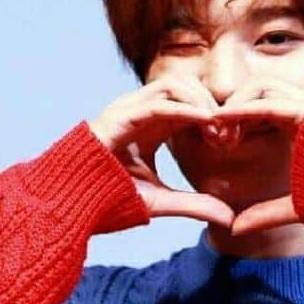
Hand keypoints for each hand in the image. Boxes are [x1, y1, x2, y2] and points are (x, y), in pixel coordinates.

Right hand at [89, 75, 235, 227]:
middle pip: (186, 85)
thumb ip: (195, 205)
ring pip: (174, 84)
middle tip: (229, 134)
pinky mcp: (118, 117)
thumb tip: (230, 219)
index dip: (214, 115)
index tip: (232, 141)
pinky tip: (207, 119)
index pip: (190, 103)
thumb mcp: (161, 202)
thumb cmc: (108, 200)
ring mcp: (128, 110)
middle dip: (212, 103)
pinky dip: (185, 108)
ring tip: (218, 127)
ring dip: (200, 100)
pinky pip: (158, 103)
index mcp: (153, 125)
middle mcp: (141, 111)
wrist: (71, 206)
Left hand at [217, 77, 303, 234]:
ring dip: (235, 104)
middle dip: (233, 106)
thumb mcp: (292, 207)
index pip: (264, 106)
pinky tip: (223, 120)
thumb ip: (264, 213)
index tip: (217, 142)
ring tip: (217, 130)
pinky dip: (243, 108)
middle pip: (260, 88)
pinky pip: (269, 101)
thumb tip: (234, 229)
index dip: (238, 118)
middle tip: (213, 135)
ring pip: (262, 86)